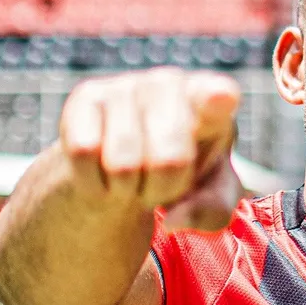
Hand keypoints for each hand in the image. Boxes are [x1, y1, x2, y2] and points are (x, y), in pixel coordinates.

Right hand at [58, 67, 241, 231]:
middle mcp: (171, 83)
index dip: (217, 97)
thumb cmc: (185, 175)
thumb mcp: (210, 199)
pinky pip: (84, 153)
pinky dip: (94, 179)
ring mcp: (127, 84)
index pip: (219, 95)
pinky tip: (104, 168)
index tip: (221, 97)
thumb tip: (172, 221)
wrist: (133, 166)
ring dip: (128, 188)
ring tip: (135, 175)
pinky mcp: (86, 95)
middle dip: (164, 190)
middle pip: (169, 161)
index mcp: (214, 102)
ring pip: (122, 163)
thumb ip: (209, 212)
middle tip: (161, 183)